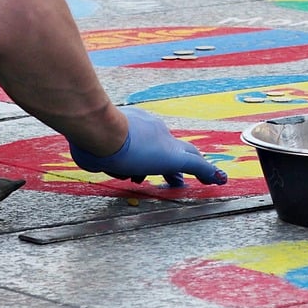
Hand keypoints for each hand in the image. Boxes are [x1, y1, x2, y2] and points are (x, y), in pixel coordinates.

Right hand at [68, 107, 228, 187]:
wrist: (102, 130)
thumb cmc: (92, 137)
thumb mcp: (91, 147)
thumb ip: (93, 152)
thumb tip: (88, 156)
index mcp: (135, 127)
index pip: (149, 141)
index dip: (153, 153)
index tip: (150, 162)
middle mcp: (152, 131)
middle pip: (171, 147)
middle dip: (176, 162)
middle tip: (179, 177)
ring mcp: (164, 143)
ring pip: (184, 156)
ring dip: (188, 170)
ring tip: (200, 180)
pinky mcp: (174, 157)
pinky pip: (197, 165)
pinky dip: (208, 173)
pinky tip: (219, 180)